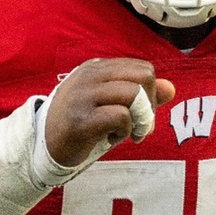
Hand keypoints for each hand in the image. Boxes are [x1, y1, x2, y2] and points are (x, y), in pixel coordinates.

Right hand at [44, 58, 175, 167]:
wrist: (44, 145)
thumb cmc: (82, 124)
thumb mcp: (111, 105)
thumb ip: (141, 96)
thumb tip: (171, 88)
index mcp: (97, 68)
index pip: (143, 69)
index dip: (150, 94)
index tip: (139, 115)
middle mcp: (90, 76)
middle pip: (144, 77)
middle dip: (149, 105)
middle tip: (138, 125)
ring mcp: (83, 96)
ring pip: (133, 95)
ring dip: (138, 120)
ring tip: (125, 132)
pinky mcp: (81, 119)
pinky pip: (120, 117)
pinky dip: (124, 132)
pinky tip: (111, 138)